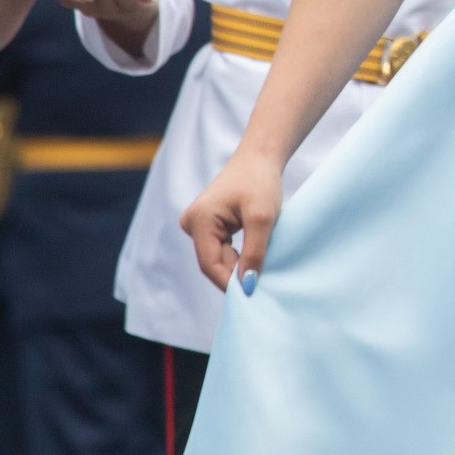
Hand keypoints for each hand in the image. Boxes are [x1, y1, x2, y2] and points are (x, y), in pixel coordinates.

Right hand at [181, 146, 285, 293]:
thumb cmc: (261, 182)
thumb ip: (254, 252)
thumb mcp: (263, 218)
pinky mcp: (207, 224)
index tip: (250, 297)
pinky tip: (253, 259)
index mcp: (199, 221)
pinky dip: (236, 255)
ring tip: (260, 271)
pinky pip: (220, 248)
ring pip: (217, 256)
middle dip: (234, 275)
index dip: (228, 283)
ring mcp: (197, 223)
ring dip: (236, 265)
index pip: (210, 264)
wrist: (260, 157)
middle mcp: (191, 223)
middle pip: (212, 262)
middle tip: (260, 288)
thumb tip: (247, 287)